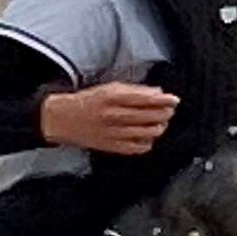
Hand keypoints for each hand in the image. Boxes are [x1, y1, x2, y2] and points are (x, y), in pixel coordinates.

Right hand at [39, 82, 179, 154]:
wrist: (61, 119)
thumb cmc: (87, 102)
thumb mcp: (109, 88)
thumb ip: (134, 90)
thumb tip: (158, 93)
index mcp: (112, 97)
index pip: (146, 99)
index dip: (164, 100)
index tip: (174, 100)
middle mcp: (113, 115)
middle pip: (150, 116)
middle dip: (165, 113)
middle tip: (169, 111)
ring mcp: (113, 133)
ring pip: (147, 133)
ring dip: (159, 127)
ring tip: (160, 123)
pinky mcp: (111, 146)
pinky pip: (137, 148)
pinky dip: (147, 142)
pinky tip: (147, 136)